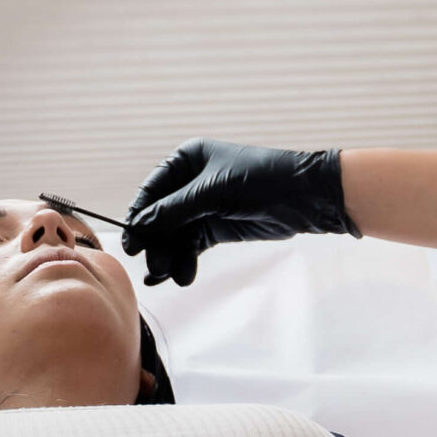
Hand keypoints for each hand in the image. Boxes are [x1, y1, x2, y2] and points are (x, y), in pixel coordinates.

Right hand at [121, 141, 355, 286]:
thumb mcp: (214, 192)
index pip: (152, 190)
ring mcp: (202, 207)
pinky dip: (185, 261)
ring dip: (169, 257)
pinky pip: (191, 247)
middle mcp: (190, 182)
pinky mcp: (215, 228)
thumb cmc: (262, 180)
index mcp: (187, 160)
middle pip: (160, 217)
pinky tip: (182, 277)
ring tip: (167, 277)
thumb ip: (174, 210)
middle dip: (156, 243)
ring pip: (174, 236)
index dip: (139, 216)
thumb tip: (138, 225)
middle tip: (153, 267)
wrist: (305, 198)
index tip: (131, 243)